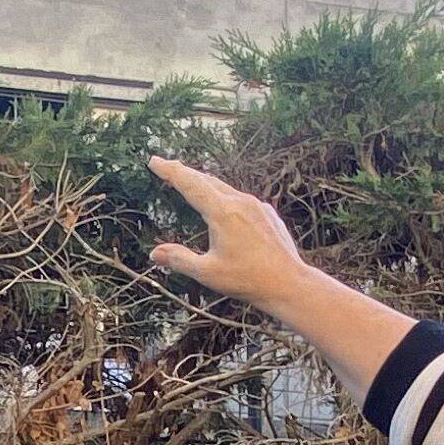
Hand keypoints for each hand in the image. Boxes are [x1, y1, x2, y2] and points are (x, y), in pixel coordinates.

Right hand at [147, 158, 314, 310]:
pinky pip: (240, 199)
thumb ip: (179, 259)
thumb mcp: (207, 272)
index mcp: (222, 213)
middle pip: (206, 180)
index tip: (154, 161)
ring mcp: (256, 205)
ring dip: (204, 183)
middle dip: (184, 173)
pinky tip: (222, 206)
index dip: (170, 171)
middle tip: (166, 168)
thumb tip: (154, 253)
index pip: (190, 184)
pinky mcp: (267, 213)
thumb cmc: (248, 280)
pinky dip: (224, 197)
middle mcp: (240, 202)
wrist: (289, 283)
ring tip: (190, 183)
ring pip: (224, 188)